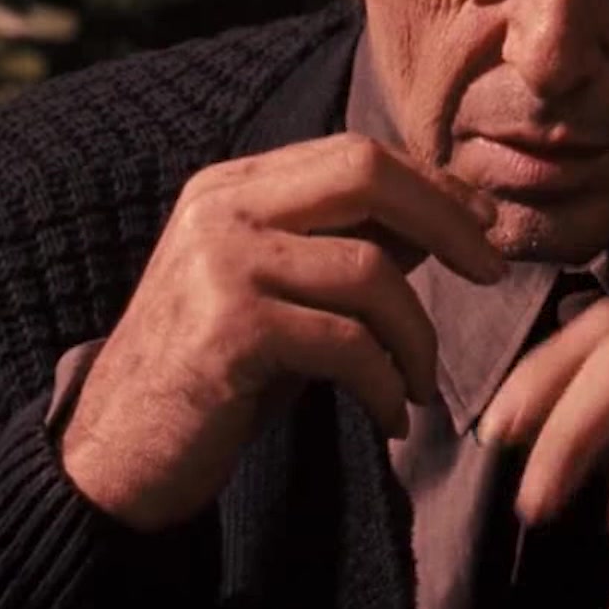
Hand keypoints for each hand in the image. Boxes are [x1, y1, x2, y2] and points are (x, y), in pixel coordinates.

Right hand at [61, 133, 504, 531]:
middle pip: (365, 173)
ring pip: (369, 271)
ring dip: (418, 336)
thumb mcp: (278, 295)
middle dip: (447, 220)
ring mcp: (219, 266)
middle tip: (493, 271)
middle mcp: (220, 210)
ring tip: (423, 385)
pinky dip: (387, 384)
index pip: (355, 154)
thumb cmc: (210, 376)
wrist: (114, 455)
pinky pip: (347, 344)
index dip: (433, 185)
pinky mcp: (229, 332)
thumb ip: (344, 247)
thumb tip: (445, 216)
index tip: (485, 225)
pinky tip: (391, 415)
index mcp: (230, 187)